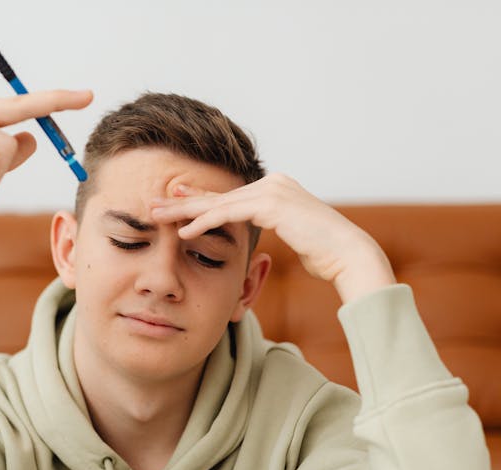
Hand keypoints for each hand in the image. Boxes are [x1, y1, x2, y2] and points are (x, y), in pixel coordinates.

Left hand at [150, 173, 396, 303]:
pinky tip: (182, 232)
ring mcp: (272, 190)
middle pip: (219, 195)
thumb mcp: (294, 236)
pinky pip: (228, 214)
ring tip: (156, 217)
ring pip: (218, 203)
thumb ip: (274, 227)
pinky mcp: (271, 204)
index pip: (229, 196)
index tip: (173, 203)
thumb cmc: (325, 254)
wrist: (349, 255)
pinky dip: (203, 222)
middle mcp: (272, 183)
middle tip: (152, 204)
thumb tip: (262, 233)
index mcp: (276, 189)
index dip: (198, 200)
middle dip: (182, 202)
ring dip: (184, 211)